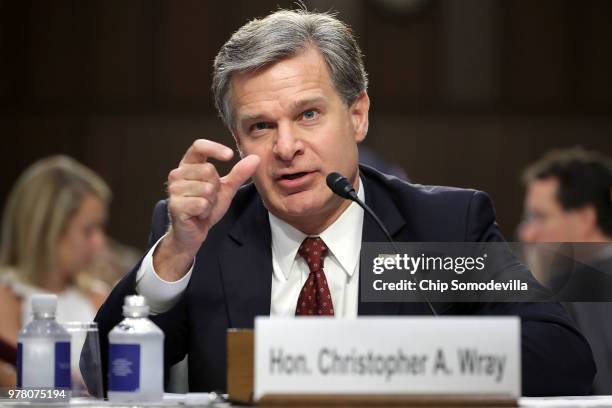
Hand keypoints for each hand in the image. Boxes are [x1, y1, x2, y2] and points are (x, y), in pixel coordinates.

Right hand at [154, 139, 259, 279]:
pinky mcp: (175, 205)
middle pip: (208, 170)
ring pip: (207, 189)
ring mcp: (174, 189)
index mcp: (188, 165)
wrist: (193, 232)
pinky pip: (202, 204)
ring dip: (211, 202)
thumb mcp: (225, 188)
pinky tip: (198, 214)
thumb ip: (239, 173)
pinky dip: (205, 211)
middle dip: (216, 188)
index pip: (199, 146)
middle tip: (209, 199)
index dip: (214, 148)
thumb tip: (255, 158)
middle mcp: (177, 174)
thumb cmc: (205, 207)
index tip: (230, 156)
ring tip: (203, 207)